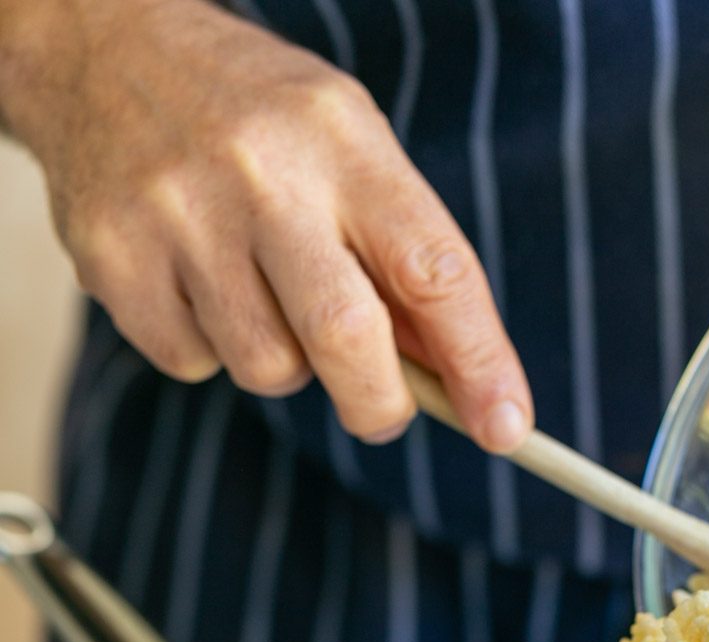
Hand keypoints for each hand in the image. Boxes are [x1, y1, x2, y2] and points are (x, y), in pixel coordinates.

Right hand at [0, 0, 531, 448]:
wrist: (100, 46)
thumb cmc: (257, 121)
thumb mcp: (349, 150)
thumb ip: (402, 260)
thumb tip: (460, 381)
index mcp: (343, 141)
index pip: (433, 268)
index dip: (479, 360)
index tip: (507, 426)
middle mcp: (262, 173)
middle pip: (347, 336)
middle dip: (379, 403)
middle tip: (383, 411)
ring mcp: (179, 214)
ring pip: (268, 368)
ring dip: (285, 362)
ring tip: (259, 293)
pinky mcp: (113, 258)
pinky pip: (194, 364)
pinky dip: (210, 349)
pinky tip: (198, 283)